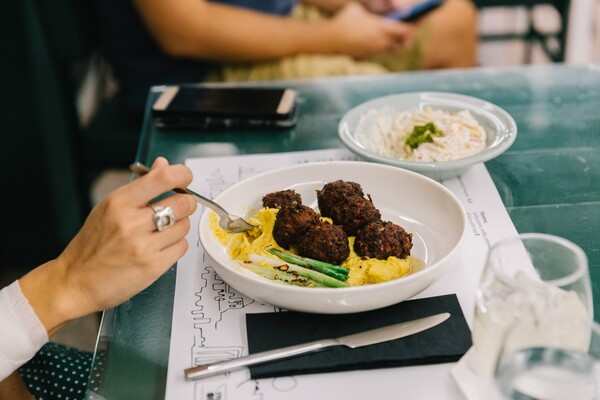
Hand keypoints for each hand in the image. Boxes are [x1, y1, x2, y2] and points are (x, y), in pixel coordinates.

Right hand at [20, 157, 196, 334]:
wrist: (76, 281)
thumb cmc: (92, 244)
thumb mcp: (109, 207)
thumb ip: (140, 186)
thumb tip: (163, 165)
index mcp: (119, 203)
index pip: (163, 178)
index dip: (182, 174)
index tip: (184, 177)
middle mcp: (131, 223)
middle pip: (182, 203)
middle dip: (186, 203)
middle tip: (179, 206)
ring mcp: (143, 247)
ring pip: (185, 226)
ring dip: (179, 226)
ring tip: (162, 231)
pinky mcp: (153, 267)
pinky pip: (182, 247)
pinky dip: (176, 245)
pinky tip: (160, 247)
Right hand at [327, 2, 414, 57]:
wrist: (331, 38)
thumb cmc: (345, 20)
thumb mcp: (359, 8)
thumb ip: (372, 10)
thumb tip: (381, 8)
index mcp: (381, 28)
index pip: (406, 30)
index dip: (414, 26)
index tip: (418, 21)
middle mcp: (381, 41)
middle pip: (403, 43)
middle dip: (409, 37)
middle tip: (410, 30)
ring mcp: (374, 50)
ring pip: (393, 48)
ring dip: (397, 42)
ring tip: (398, 34)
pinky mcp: (368, 54)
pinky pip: (382, 50)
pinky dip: (386, 44)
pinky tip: (383, 38)